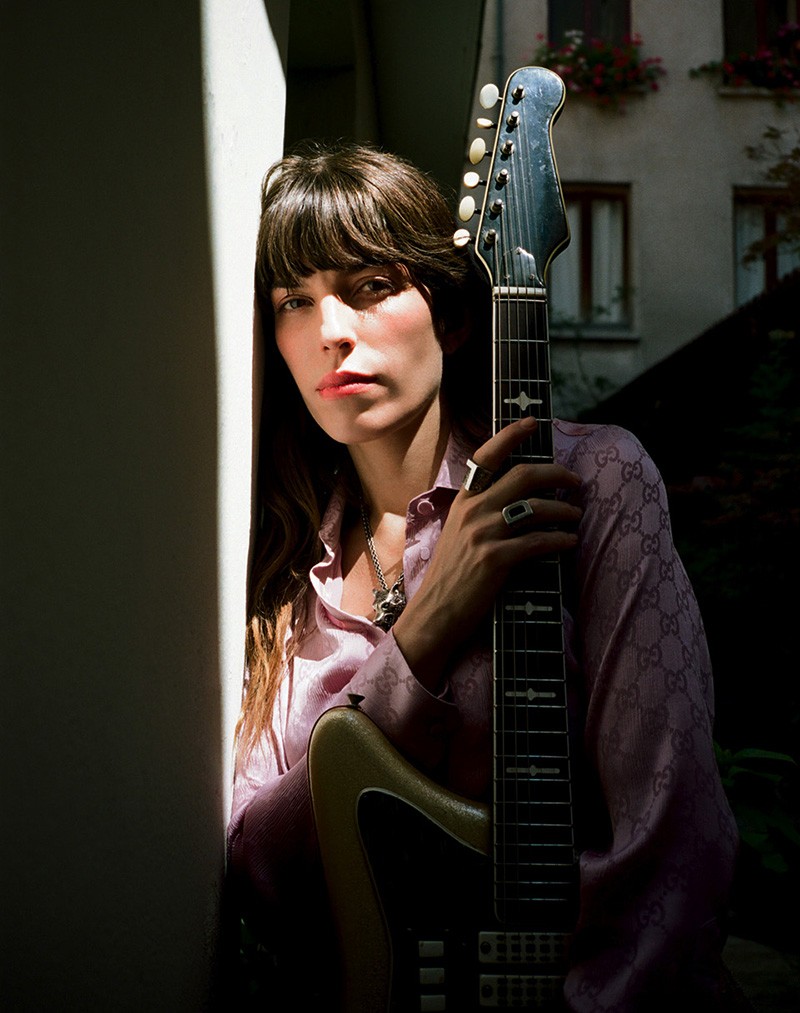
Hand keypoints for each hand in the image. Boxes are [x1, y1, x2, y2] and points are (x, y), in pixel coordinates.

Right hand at [393, 417, 581, 690]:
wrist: (436, 612)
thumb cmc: (452, 575)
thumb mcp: (459, 533)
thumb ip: (481, 511)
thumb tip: (519, 498)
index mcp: (464, 500)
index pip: (486, 456)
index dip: (511, 435)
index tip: (533, 424)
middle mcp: (473, 511)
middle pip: (523, 476)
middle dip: (557, 473)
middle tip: (575, 480)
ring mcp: (484, 534)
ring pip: (536, 507)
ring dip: (565, 510)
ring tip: (577, 516)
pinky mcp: (495, 559)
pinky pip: (538, 541)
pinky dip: (560, 540)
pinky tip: (570, 542)